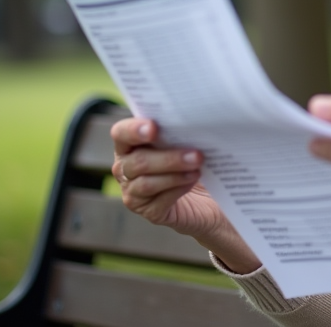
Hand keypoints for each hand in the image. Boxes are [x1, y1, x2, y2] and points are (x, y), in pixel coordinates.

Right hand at [110, 118, 259, 272]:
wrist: (209, 196)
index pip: (121, 134)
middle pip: (137, 162)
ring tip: (198, 168)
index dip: (133, 130)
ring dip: (175, 174)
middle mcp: (126, 169)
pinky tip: (192, 181)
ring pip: (147, 184)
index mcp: (130, 145)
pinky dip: (178, 190)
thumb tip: (193, 119)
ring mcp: (134, 193)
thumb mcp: (185, 141)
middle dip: (168, 157)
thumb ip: (179, 131)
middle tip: (196, 154)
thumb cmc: (193, 161)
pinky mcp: (150, 212)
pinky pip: (159, 202)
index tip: (154, 127)